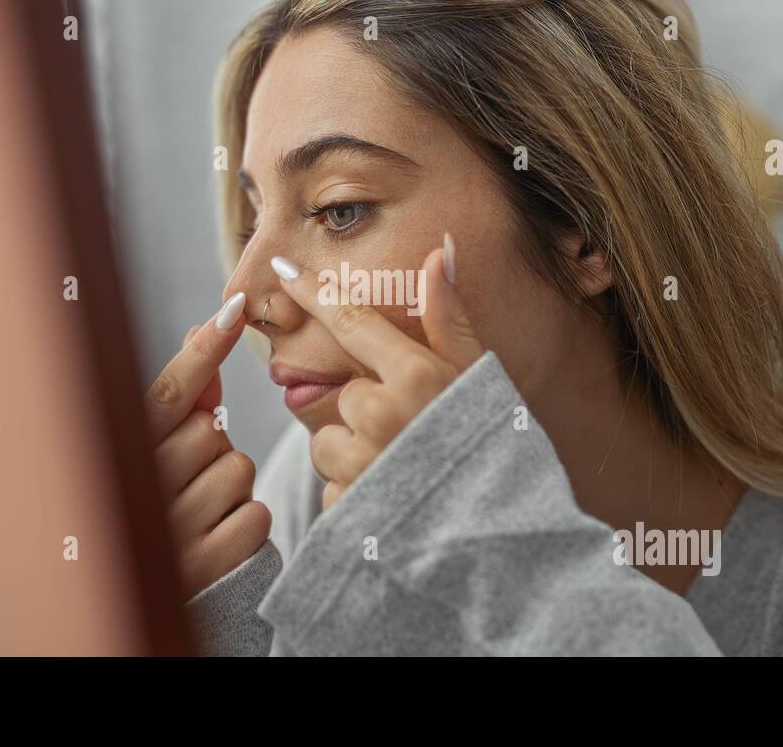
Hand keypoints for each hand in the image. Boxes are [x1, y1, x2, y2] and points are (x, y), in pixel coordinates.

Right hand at [144, 292, 271, 599]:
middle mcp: (140, 490)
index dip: (203, 350)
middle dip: (213, 450)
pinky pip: (255, 515)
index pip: (169, 393)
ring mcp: (170, 531)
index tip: (232, 309)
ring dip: (232, 489)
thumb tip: (200, 327)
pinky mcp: (205, 568)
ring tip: (202, 513)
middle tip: (190, 481)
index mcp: (125, 453)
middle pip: (212, 433)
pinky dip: (247, 524)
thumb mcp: (161, 453)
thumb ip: (185, 399)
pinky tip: (219, 539)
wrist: (144, 597)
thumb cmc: (161, 506)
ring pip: (238, 470)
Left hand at [270, 233, 484, 509]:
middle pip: (345, 395)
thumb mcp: (479, 379)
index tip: (280, 267)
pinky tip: (392, 503)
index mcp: (418, 376)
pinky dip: (356, 498)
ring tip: (402, 471)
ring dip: (354, 457)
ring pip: (330, 444)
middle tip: (413, 436)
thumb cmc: (497, 449)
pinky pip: (334, 492)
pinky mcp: (348, 508)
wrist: (502, 534)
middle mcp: (384, 414)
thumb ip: (451, 319)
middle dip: (369, 414)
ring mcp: (364, 463)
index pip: (351, 321)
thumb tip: (442, 249)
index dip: (315, 292)